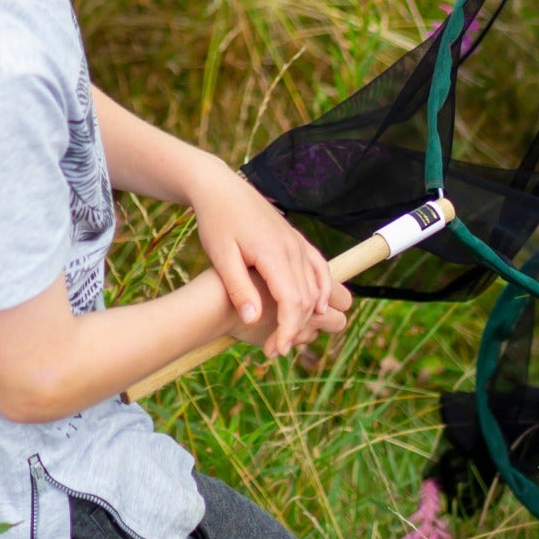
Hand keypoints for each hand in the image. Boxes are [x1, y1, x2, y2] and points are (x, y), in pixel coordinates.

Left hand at [187, 165, 349, 355]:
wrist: (221, 187)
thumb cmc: (216, 221)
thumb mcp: (220, 255)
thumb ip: (237, 287)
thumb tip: (252, 320)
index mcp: (274, 253)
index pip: (293, 301)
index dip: (288, 329)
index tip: (277, 350)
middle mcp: (292, 248)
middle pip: (307, 298)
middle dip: (295, 328)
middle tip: (275, 350)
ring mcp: (297, 242)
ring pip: (316, 285)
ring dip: (309, 314)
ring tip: (289, 336)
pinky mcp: (296, 239)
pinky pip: (319, 267)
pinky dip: (322, 290)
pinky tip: (318, 307)